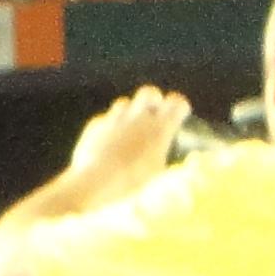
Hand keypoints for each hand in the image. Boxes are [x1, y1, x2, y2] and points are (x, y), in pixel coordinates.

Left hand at [62, 87, 192, 205]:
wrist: (95, 182)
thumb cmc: (132, 182)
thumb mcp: (156, 172)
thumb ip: (160, 153)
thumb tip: (160, 149)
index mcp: (160, 127)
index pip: (177, 103)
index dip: (179, 107)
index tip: (178, 114)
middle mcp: (138, 117)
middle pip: (150, 93)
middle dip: (154, 101)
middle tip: (153, 115)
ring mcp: (115, 118)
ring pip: (125, 103)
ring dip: (130, 114)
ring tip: (128, 134)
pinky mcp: (96, 125)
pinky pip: (106, 120)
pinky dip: (110, 129)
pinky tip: (108, 147)